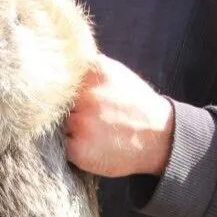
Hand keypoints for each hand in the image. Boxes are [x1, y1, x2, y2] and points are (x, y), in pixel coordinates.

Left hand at [65, 54, 175, 177]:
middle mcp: (86, 96)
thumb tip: (58, 68)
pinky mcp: (78, 148)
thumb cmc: (135, 105)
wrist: (159, 138)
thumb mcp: (116, 74)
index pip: (61, 77)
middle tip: (90, 117)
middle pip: (56, 101)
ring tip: (93, 131)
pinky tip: (93, 144)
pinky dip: (73, 146)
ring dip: (69, 128)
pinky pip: (63, 144)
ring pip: (58, 123)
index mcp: (94, 72)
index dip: (64, 89)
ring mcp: (81, 123)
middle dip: (68, 109)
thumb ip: (88, 70)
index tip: (75, 97)